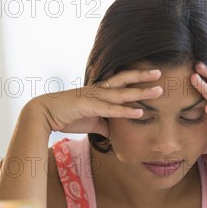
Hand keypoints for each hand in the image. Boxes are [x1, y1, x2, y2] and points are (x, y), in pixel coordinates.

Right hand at [29, 69, 162, 135]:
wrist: (46, 114)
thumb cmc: (68, 117)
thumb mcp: (92, 123)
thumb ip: (106, 125)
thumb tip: (116, 134)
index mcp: (100, 91)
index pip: (122, 82)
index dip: (136, 79)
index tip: (152, 77)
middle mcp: (99, 90)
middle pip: (125, 80)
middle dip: (143, 77)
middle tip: (160, 73)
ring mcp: (95, 97)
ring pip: (122, 93)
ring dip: (141, 92)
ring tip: (158, 90)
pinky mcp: (90, 106)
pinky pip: (112, 109)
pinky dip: (126, 111)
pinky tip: (140, 111)